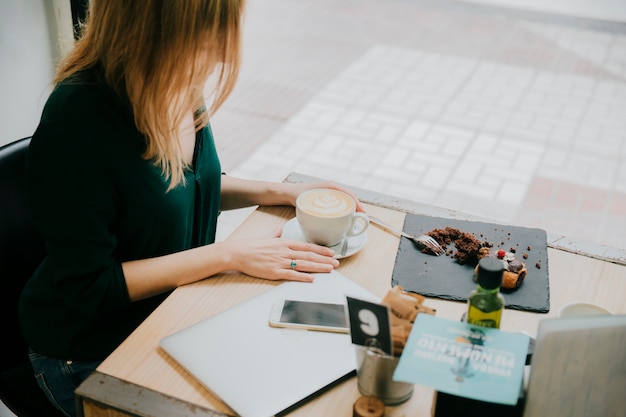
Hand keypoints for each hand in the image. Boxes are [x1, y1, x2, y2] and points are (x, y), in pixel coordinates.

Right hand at [222, 236, 339, 281]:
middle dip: (325, 260)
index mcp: (284, 242)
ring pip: (304, 265)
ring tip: (330, 270)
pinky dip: (302, 277)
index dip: (321, 250)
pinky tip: (312, 278)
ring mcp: (280, 262)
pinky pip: (291, 275)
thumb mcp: (267, 237)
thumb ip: (277, 234)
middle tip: (336, 263)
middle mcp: (284, 251)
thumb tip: (281, 229)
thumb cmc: (250, 246)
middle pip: (309, 256)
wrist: (237, 252)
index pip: (307, 246)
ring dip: (318, 268)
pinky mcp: (274, 272)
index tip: (331, 253)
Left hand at [284, 181, 364, 211]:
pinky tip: (344, 215)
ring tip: (355, 218)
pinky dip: (344, 207)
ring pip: (345, 199)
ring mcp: (330, 191)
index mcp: (331, 186)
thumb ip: (321, 211)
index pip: (350, 195)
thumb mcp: (310, 203)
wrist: (288, 192)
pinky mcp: (327, 196)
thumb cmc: (297, 195)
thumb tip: (333, 220)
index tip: (362, 214)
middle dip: (356, 207)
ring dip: (351, 207)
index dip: (357, 205)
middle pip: (350, 197)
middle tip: (361, 218)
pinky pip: (339, 201)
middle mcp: (332, 187)